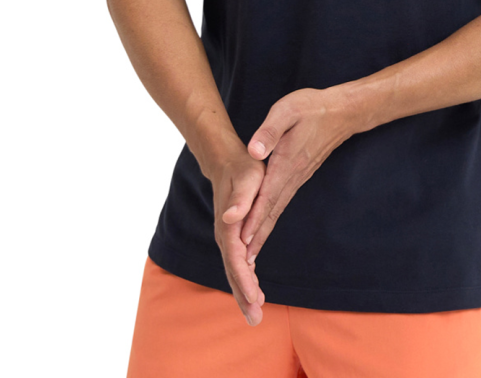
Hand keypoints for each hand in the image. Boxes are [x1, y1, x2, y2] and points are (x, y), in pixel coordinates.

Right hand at [210, 147, 268, 325]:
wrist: (228, 161)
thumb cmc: (242, 168)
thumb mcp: (247, 179)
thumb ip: (240, 199)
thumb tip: (230, 218)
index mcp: (229, 225)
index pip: (236, 259)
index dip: (244, 280)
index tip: (254, 299)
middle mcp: (225, 235)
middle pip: (233, 272)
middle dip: (243, 296)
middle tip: (255, 319)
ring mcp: (227, 237)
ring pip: (234, 271)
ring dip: (243, 293)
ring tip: (255, 314)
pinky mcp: (233, 236)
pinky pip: (238, 263)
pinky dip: (244, 280)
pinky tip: (253, 292)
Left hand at [240, 86, 355, 264]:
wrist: (341, 111)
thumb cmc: (312, 107)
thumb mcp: (287, 110)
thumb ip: (269, 131)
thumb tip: (253, 151)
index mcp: (287, 162)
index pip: (267, 196)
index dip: (253, 218)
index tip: (241, 241)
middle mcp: (293, 176)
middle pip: (271, 211)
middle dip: (256, 237)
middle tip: (243, 263)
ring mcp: (297, 177)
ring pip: (276, 209)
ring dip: (262, 232)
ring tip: (250, 256)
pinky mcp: (299, 175)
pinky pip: (281, 202)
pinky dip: (270, 218)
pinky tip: (263, 226)